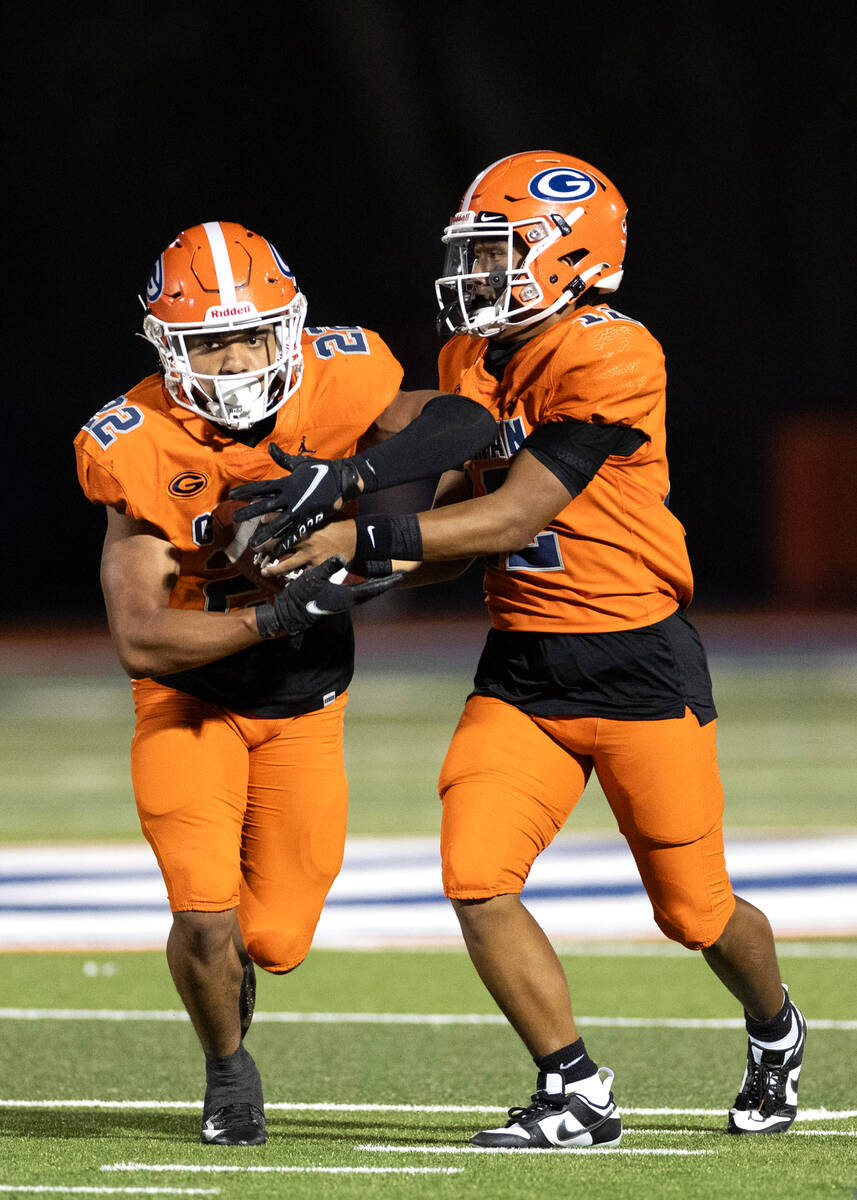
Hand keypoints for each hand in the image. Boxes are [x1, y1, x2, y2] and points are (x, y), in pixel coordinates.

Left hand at [230, 445, 361, 551]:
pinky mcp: (310, 519)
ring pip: (277, 524)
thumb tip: (270, 447)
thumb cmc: (322, 469)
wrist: (343, 479)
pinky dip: (286, 542)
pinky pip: (295, 533)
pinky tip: (277, 551)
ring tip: (252, 543)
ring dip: (264, 534)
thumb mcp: (300, 463)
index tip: (233, 495)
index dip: (246, 491)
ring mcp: (299, 509)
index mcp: (286, 482)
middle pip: (264, 506)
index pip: (262, 487)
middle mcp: (290, 496)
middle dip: (249, 512)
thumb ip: (283, 458)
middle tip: (234, 519)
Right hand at [255, 556, 401, 637]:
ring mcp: (343, 603)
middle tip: (400, 574)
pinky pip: (357, 594)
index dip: (389, 581)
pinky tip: (365, 583)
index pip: (374, 588)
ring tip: (386, 578)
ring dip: (377, 586)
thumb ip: (328, 566)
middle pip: (373, 591)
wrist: (289, 615)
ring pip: (366, 593)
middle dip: (387, 583)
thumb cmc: (301, 597)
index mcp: (348, 596)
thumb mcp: (313, 578)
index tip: (402, 575)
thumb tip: (341, 556)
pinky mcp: (337, 602)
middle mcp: (349, 601)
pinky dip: (366, 587)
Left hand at [261, 520, 358, 577]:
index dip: (265, 532)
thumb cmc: (339, 524)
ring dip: (273, 570)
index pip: (279, 529)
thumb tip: (285, 509)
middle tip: (256, 553)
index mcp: (303, 528)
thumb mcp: (321, 515)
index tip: (256, 534)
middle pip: (278, 547)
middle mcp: (304, 542)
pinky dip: (294, 582)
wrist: (357, 538)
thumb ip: (304, 513)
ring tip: (264, 572)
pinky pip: (302, 576)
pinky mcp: (318, 567)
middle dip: (264, 551)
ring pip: (286, 565)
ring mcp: (310, 556)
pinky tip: (286, 586)